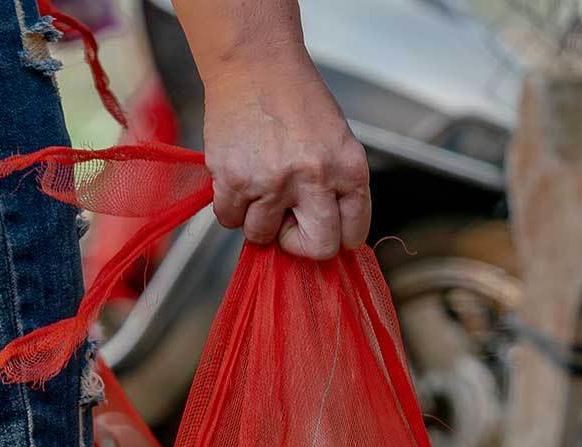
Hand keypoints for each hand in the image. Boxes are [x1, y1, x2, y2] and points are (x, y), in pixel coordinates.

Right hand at [199, 51, 369, 259]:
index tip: (319, 226)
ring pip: (262, 236)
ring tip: (258, 187)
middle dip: (299, 242)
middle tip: (286, 221)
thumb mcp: (337, 143)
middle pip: (317, 247)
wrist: (256, 64)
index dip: (335, 236)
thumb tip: (325, 234)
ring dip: (257, 220)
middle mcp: (315, 178)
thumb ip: (337, 189)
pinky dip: (230, 207)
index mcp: (350, 170)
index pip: (353, 235)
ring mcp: (272, 181)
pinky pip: (228, 219)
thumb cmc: (297, 100)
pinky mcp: (233, 177)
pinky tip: (237, 180)